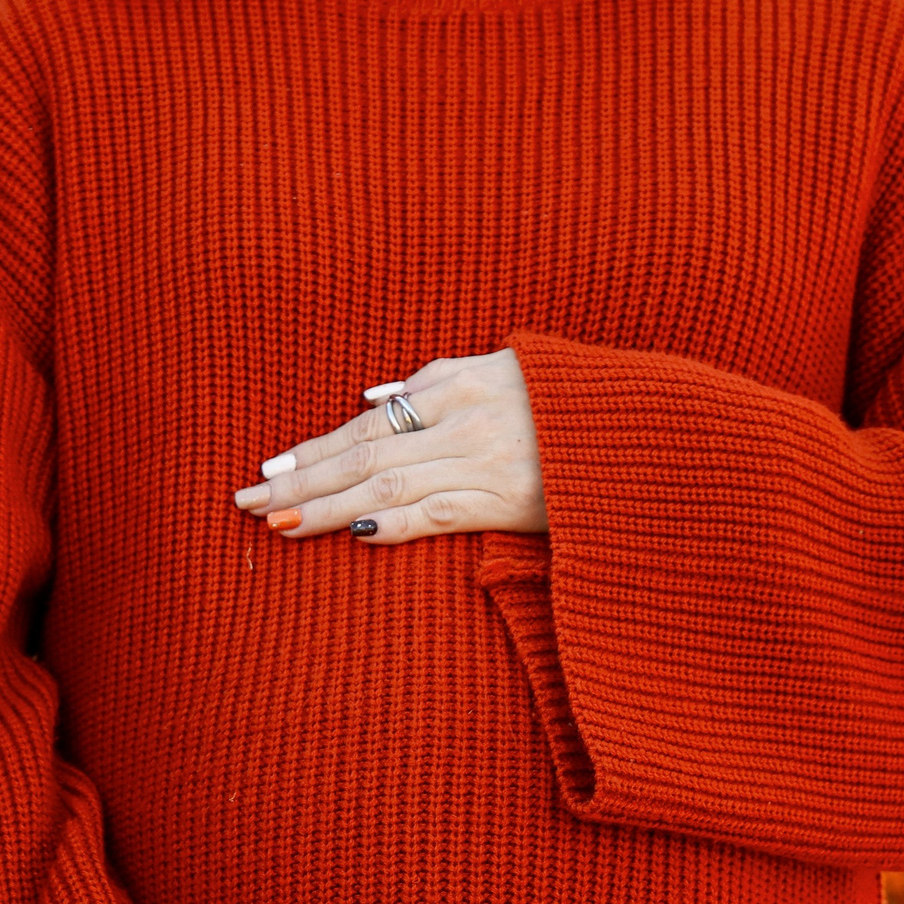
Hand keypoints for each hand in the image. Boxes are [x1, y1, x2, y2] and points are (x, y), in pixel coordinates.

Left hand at [232, 350, 547, 543]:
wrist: (658, 433)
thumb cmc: (574, 407)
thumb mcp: (506, 371)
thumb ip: (437, 383)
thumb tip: (370, 397)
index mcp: (462, 381)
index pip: (368, 422)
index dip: (314, 448)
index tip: (270, 469)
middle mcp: (466, 416)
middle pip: (364, 451)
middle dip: (300, 477)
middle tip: (245, 499)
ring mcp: (486, 458)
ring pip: (387, 482)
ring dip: (325, 504)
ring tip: (276, 522)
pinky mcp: (511, 499)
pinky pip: (438, 511)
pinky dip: (391, 521)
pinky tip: (349, 532)